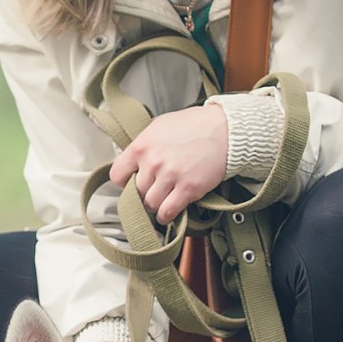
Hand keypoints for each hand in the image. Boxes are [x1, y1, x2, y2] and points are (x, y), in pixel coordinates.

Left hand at [108, 102, 227, 224]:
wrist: (224, 130)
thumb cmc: (195, 125)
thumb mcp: (160, 126)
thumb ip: (144, 144)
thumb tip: (132, 161)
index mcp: (142, 146)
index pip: (117, 174)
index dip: (124, 182)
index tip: (130, 183)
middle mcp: (153, 162)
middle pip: (136, 192)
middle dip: (143, 193)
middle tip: (152, 191)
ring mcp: (170, 176)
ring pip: (150, 204)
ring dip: (154, 206)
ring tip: (161, 201)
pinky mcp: (188, 188)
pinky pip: (167, 212)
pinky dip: (165, 216)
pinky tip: (167, 213)